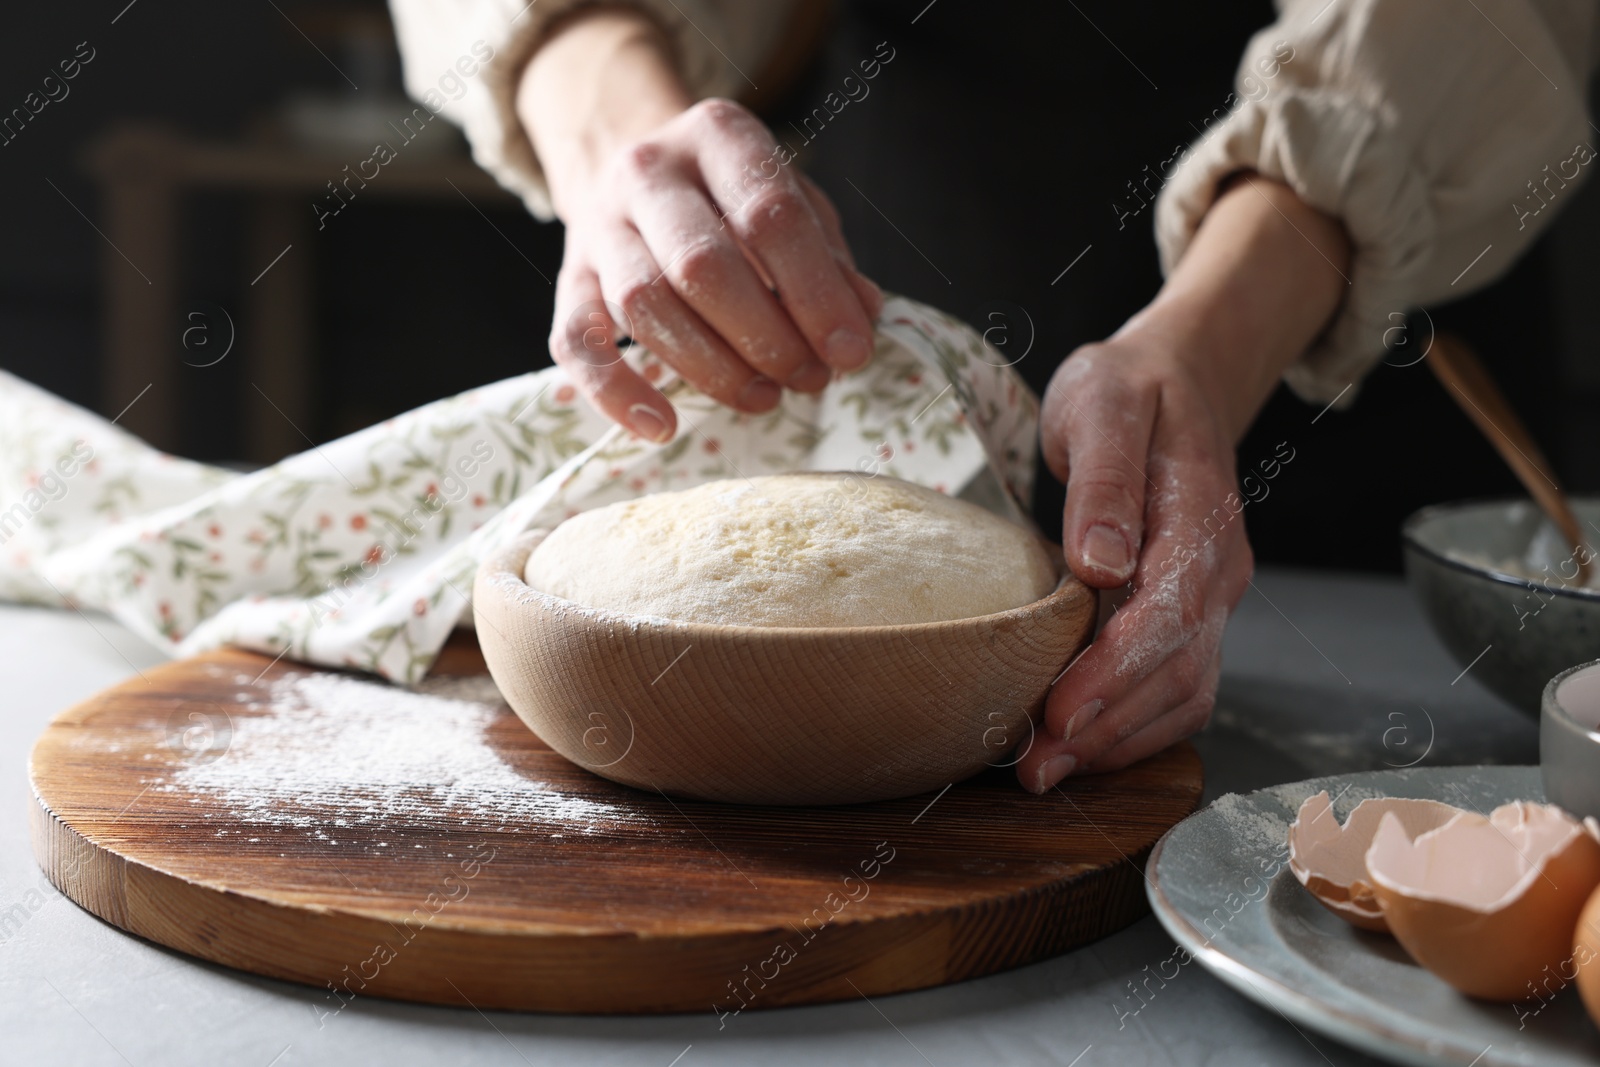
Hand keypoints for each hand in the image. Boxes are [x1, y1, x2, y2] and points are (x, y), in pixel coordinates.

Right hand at [551, 100, 882, 440]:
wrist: (628, 162)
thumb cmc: (730, 196)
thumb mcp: (791, 200)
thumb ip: (828, 257)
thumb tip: (861, 320)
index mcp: (718, 136)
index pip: (769, 215)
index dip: (816, 292)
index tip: (851, 351)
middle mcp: (649, 171)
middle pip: (702, 264)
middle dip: (766, 337)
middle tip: (809, 378)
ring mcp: (598, 225)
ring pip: (644, 305)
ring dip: (712, 367)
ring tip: (764, 398)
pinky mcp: (569, 279)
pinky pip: (577, 343)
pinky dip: (615, 393)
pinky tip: (662, 428)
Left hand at [1013, 172, 1351, 792]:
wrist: (1176, 379)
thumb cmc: (1131, 388)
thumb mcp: (1106, 404)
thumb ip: (1106, 480)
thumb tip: (1100, 561)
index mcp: (1201, 519)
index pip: (1169, 612)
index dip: (1115, 671)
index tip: (1060, 711)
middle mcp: (1217, 572)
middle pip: (1177, 671)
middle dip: (1106, 726)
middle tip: (1035, 766)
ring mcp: (1208, 600)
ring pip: (1181, 694)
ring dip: (1116, 741)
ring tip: (1046, 770)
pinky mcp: (1185, 617)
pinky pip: (1175, 690)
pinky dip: (1130, 728)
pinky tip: (1079, 746)